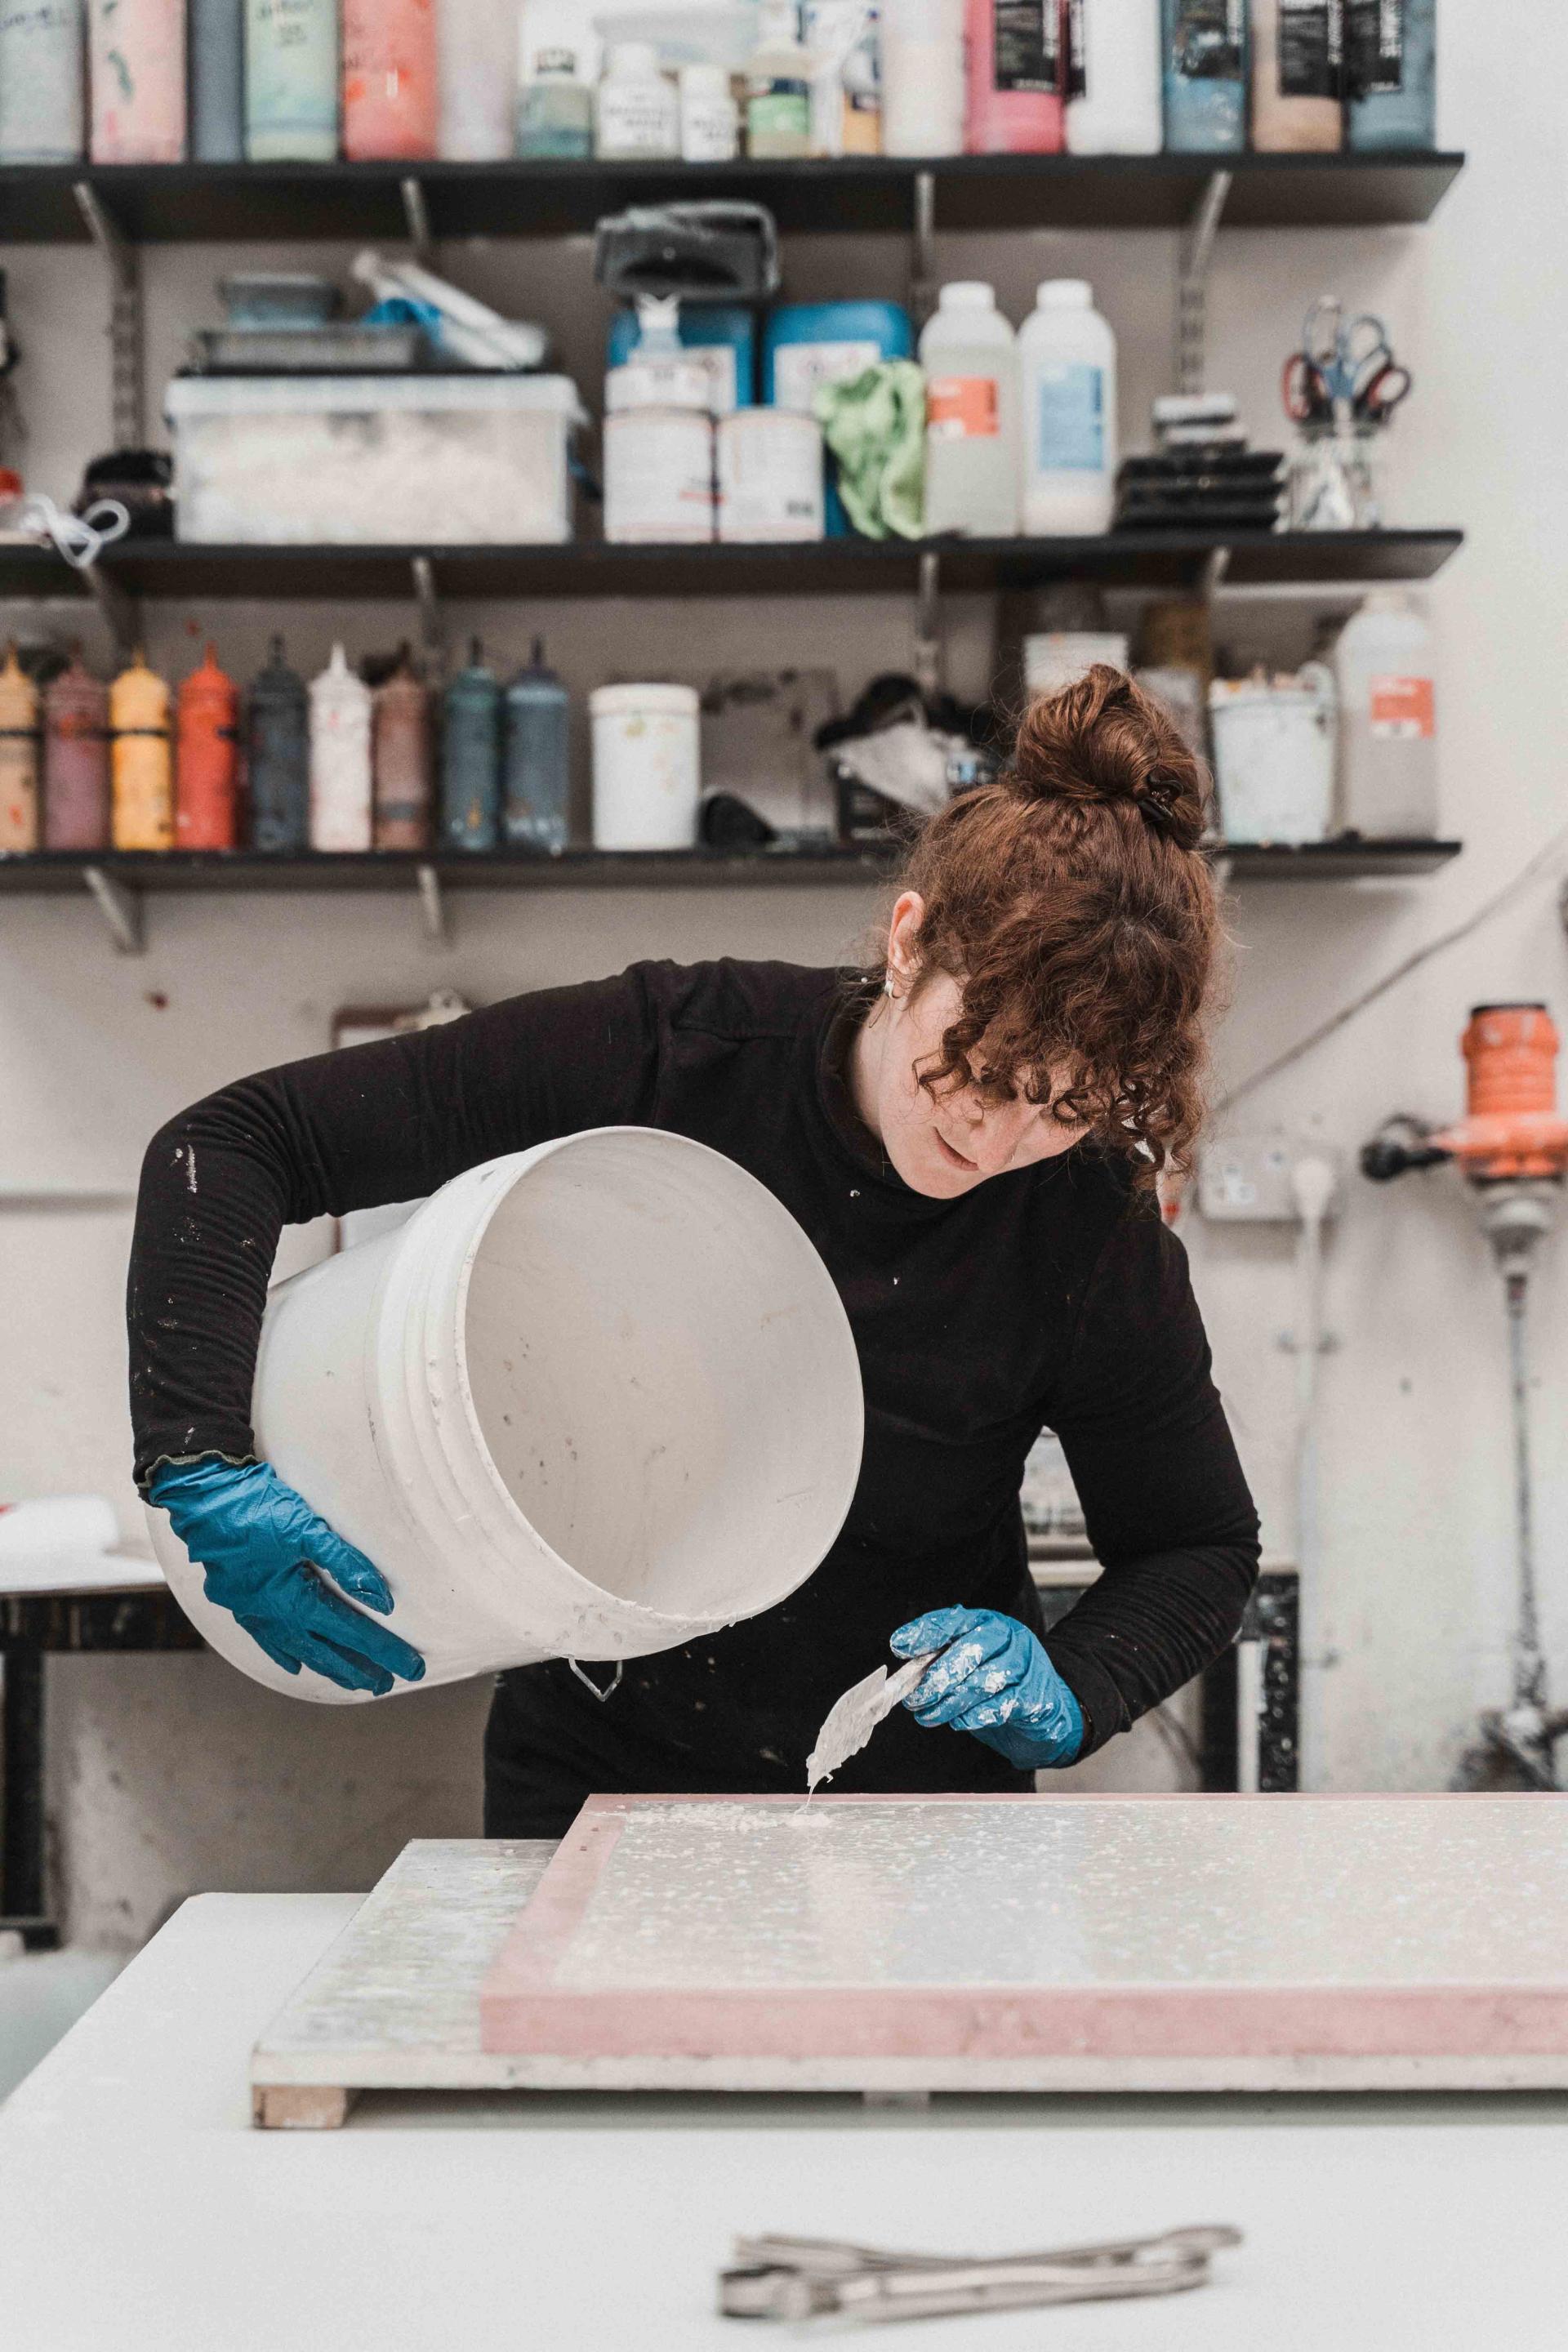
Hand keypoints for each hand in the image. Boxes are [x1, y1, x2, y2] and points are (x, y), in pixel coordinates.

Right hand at [151, 1457, 425, 1697]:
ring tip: (351, 1682)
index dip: (384, 1650)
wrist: (201, 1495)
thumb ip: (345, 1563)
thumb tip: (382, 1600)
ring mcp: (252, 1610)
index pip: (352, 1632)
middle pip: (326, 1650)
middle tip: (386, 1686)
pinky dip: (284, 1652)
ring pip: (297, 1649)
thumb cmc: (255, 1507)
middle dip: (359, 1668)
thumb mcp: (306, 1529)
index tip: (410, 1667)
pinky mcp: (237, 1599)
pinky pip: (265, 1638)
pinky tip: (295, 1664)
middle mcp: (272, 1614)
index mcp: (293, 1600)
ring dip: (327, 1665)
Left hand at [890, 1606, 1083, 1769]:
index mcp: (987, 1622)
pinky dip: (974, 1717)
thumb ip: (942, 1662)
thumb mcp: (969, 1665)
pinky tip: (959, 1723)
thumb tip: (906, 1671)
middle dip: (936, 1678)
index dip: (925, 1632)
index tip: (899, 1646)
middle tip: (915, 1699)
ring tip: (929, 1716)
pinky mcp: (1034, 1696)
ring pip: (981, 1682)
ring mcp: (1025, 1665)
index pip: (953, 1620)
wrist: (1046, 1710)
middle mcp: (1009, 1638)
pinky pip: (999, 1707)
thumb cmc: (999, 1685)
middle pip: (968, 1651)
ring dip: (949, 1703)